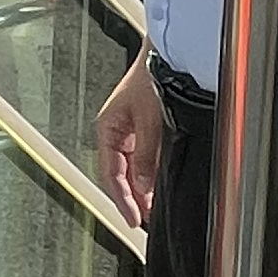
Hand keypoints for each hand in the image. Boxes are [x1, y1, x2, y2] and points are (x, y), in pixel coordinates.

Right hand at [95, 58, 163, 226]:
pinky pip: (143, 158)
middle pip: (120, 174)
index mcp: (108, 128)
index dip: (122, 199)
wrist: (169, 55)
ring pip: (132, 168)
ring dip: (141, 188)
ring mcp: (130, 130)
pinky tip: (158, 186)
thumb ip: (146, 155)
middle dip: (132, 198)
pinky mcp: (145, 127)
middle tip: (143, 221)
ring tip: (152, 209)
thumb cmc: (152, 77)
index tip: (132, 219)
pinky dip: (149, 174)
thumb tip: (143, 186)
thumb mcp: (148, 120)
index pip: (111, 173)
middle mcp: (117, 131)